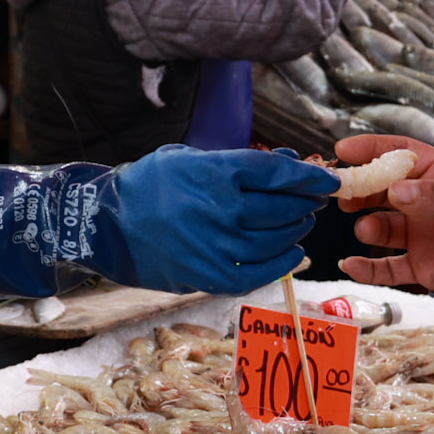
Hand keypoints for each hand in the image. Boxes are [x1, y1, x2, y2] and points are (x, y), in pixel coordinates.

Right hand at [105, 145, 335, 293]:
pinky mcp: (211, 275)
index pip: (278, 173)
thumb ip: (242, 161)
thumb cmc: (153, 185)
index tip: (325, 179)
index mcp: (215, 173)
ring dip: (296, 230)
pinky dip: (283, 262)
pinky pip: (261, 271)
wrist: (107, 225)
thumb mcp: (192, 157)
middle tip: (312, 200)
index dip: (308, 176)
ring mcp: (216, 246)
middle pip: (283, 207)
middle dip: (305, 202)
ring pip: (277, 239)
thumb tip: (291, 160)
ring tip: (299, 222)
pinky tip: (291, 252)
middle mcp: (220, 210)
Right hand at [333, 134, 433, 289]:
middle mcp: (424, 202)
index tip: (343, 151)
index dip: (371, 150)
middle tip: (341, 192)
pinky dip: (367, 269)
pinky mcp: (420, 265)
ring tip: (367, 229)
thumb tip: (397, 191)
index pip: (399, 154)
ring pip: (381, 228)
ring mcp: (420, 234)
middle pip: (382, 190)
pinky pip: (387, 267)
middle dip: (360, 190)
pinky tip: (352, 265)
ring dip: (367, 228)